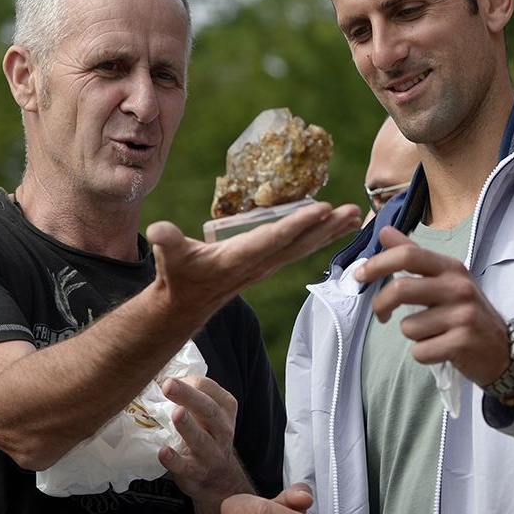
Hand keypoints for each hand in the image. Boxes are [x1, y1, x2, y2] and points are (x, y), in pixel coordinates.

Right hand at [146, 201, 361, 325]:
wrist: (186, 303)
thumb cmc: (177, 275)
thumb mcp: (168, 257)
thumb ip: (166, 243)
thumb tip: (157, 230)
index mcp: (237, 258)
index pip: (272, 239)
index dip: (297, 224)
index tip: (322, 210)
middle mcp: (259, 263)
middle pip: (298, 243)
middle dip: (326, 227)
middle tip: (353, 211)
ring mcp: (267, 265)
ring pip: (304, 246)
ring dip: (331, 231)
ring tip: (355, 216)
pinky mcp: (270, 263)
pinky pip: (301, 248)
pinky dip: (322, 236)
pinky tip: (338, 226)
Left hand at [158, 375, 247, 502]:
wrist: (219, 477)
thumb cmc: (206, 436)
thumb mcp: (208, 414)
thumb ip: (191, 396)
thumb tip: (158, 377)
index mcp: (225, 408)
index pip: (208, 388)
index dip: (187, 382)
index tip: (165, 380)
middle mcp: (222, 428)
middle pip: (207, 409)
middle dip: (188, 396)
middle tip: (168, 385)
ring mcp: (212, 451)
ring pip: (200, 438)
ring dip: (187, 426)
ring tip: (176, 414)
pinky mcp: (198, 471)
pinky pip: (186, 466)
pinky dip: (175, 460)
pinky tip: (163, 452)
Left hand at [354, 226, 510, 385]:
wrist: (503, 350)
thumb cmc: (467, 312)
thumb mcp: (446, 279)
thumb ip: (414, 256)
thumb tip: (384, 231)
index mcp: (452, 268)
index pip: (410, 255)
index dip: (378, 263)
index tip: (360, 275)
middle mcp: (459, 288)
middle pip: (402, 289)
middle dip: (381, 304)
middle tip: (381, 314)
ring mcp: (463, 316)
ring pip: (408, 327)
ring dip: (413, 334)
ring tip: (433, 334)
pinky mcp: (462, 343)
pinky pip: (420, 351)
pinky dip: (424, 354)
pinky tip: (441, 349)